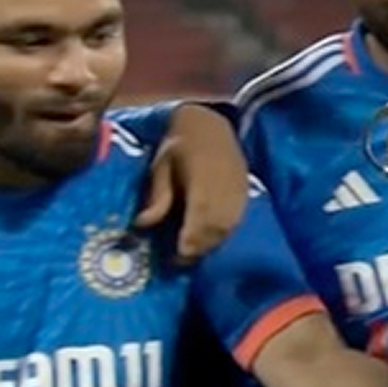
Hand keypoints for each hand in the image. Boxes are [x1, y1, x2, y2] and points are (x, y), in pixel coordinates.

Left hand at [134, 104, 248, 262]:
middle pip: (217, 225)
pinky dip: (223, 233)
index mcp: (202, 175)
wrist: (210, 125)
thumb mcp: (161, 165)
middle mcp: (225, 185)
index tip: (178, 254)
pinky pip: (237, 219)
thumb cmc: (180, 144)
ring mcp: (238, 189)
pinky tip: (210, 239)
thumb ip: (158, 194)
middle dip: (200, 246)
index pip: (201, 212)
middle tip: (181, 262)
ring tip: (193, 253)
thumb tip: (142, 224)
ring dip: (212, 242)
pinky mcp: (245, 192)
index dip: (192, 236)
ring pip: (229, 226)